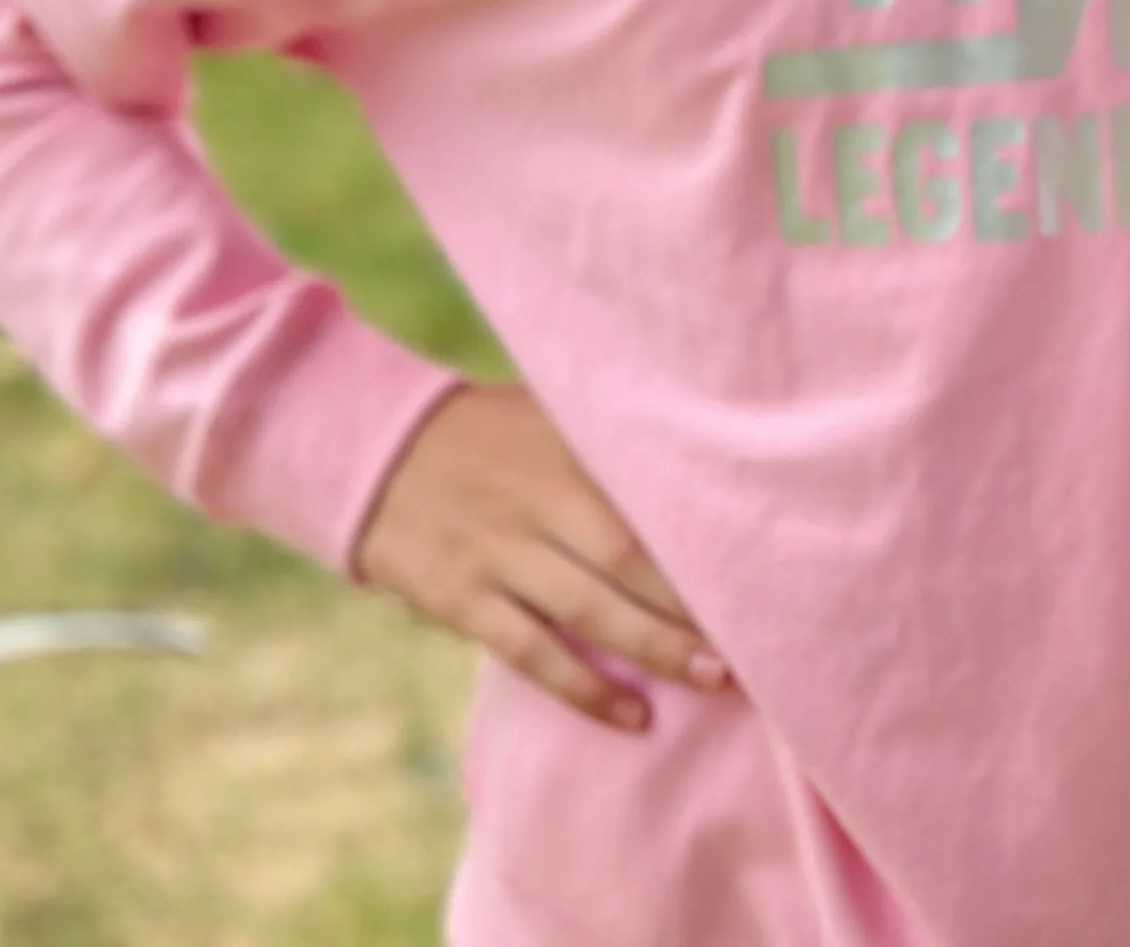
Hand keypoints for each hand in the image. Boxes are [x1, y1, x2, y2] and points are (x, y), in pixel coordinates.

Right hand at [350, 382, 724, 732]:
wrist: (373, 454)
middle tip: (755, 635)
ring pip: (587, 611)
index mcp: (563, 448)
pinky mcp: (461, 599)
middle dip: (691, 601)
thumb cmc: (483, 434)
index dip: (701, 536)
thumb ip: (608, 436)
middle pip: (628, 557)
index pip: (646, 496)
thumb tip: (698, 453)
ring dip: (653, 648)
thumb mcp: (543, 412)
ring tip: (712, 679)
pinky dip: (584, 689)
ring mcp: (495, 554)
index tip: (756, 567)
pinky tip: (632, 717)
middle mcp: (534, 500)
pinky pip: (531, 653)